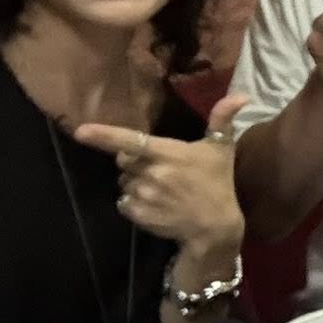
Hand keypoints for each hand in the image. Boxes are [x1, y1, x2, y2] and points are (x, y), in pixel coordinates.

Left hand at [76, 94, 246, 252]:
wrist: (214, 227)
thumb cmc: (218, 183)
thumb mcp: (222, 149)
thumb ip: (222, 119)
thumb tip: (242, 95)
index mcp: (167, 152)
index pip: (130, 140)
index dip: (103, 135)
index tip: (80, 131)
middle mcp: (151, 173)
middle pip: (123, 160)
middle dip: (133, 162)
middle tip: (157, 168)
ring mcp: (143, 195)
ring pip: (124, 182)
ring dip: (135, 183)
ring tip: (159, 189)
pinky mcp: (138, 214)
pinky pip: (123, 203)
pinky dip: (133, 202)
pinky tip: (154, 204)